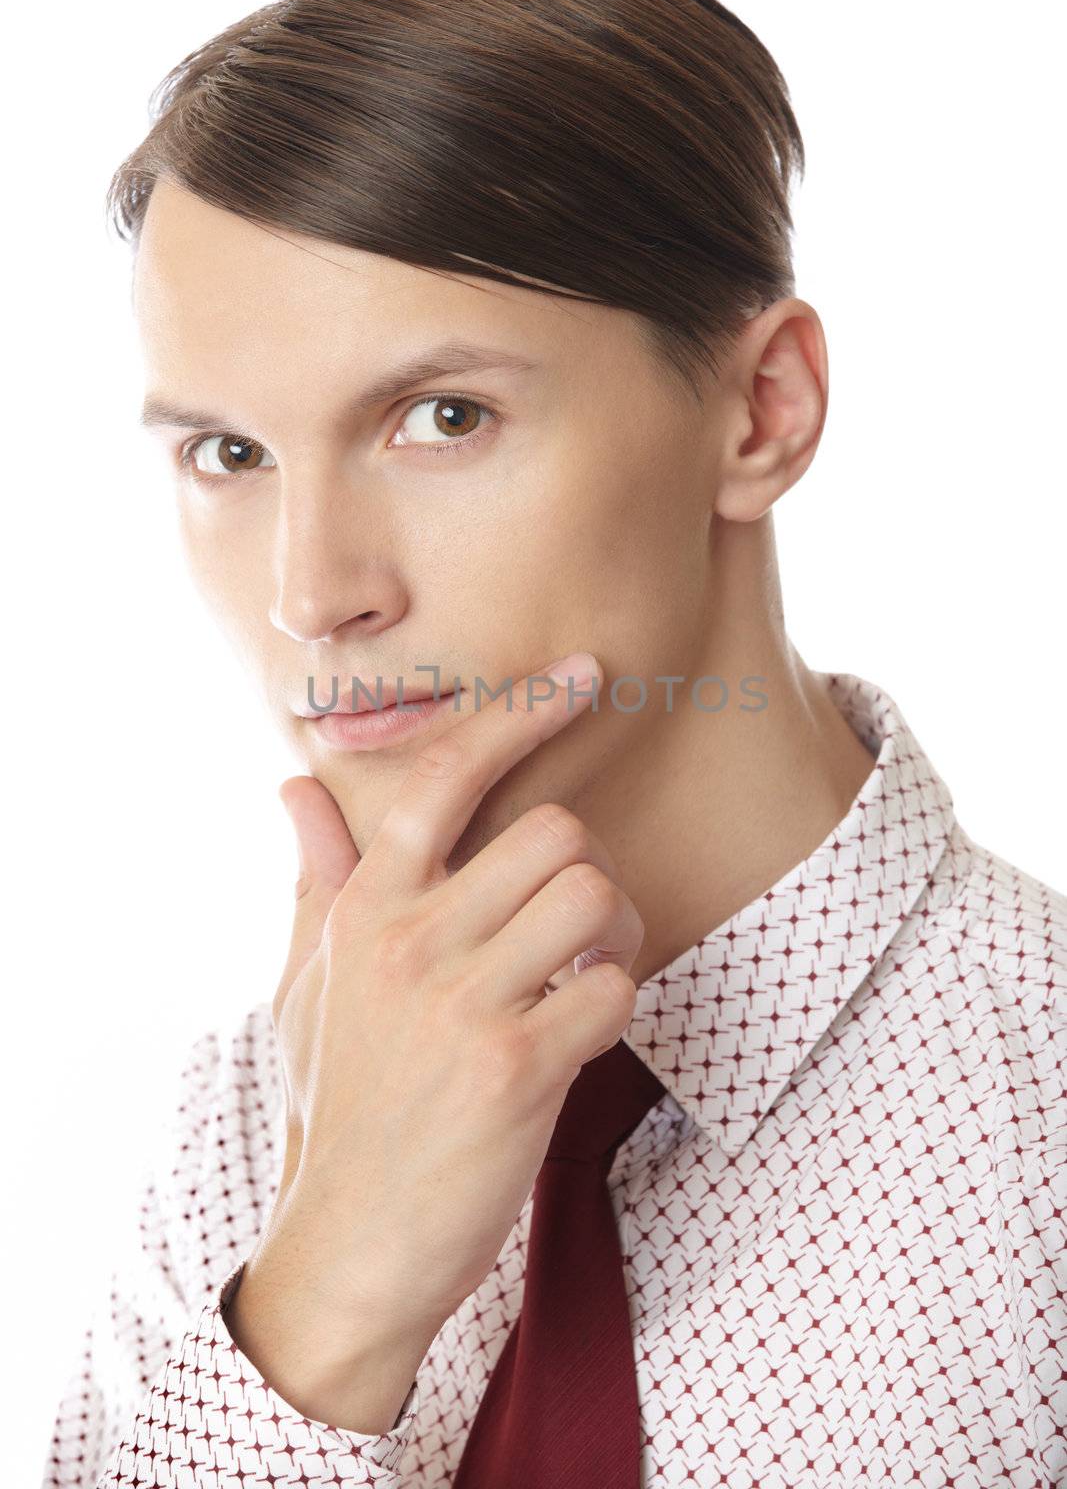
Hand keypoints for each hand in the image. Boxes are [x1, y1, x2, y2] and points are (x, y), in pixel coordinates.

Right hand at [247, 652, 642, 1354]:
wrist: (351, 1245)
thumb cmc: (343, 1106)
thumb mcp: (308, 987)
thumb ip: (315, 880)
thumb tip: (294, 788)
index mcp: (363, 911)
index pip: (442, 778)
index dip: (518, 713)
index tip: (581, 673)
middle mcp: (408, 942)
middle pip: (555, 833)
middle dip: (587, 873)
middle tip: (579, 926)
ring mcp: (460, 1004)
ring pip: (594, 898)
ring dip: (615, 937)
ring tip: (584, 977)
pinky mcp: (512, 1070)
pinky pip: (612, 990)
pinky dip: (616, 1009)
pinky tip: (579, 1037)